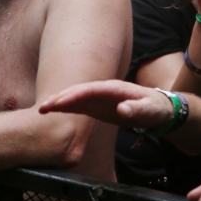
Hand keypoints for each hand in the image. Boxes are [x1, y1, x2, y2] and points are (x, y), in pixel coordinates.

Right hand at [38, 79, 173, 129]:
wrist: (158, 109)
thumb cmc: (155, 108)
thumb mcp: (151, 110)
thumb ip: (137, 109)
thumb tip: (122, 110)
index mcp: (114, 89)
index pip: (91, 90)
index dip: (75, 95)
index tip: (60, 103)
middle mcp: (102, 91)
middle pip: (78, 92)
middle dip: (60, 98)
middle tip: (43, 107)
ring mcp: (98, 98)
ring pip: (74, 98)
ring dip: (58, 102)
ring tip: (42, 109)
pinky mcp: (96, 107)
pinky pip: (77, 106)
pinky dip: (64, 108)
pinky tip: (52, 112)